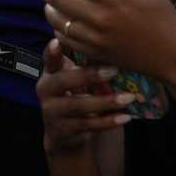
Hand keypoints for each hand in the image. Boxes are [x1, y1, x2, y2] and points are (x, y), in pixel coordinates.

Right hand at [36, 36, 131, 155]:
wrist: (63, 134)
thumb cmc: (74, 96)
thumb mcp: (72, 79)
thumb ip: (81, 64)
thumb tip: (108, 40)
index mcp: (49, 74)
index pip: (48, 59)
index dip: (52, 52)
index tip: (58, 41)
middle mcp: (46, 91)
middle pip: (63, 81)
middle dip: (88, 75)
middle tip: (113, 70)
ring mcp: (53, 112)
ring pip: (79, 105)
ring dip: (105, 102)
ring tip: (128, 97)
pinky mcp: (64, 130)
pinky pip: (88, 125)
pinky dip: (108, 122)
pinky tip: (125, 117)